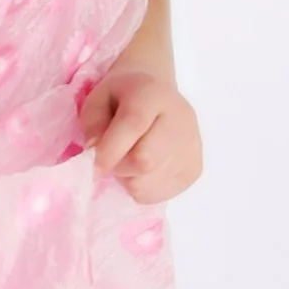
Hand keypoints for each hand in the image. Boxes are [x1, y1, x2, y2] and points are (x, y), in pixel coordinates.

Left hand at [80, 65, 203, 203]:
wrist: (159, 97)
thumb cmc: (124, 99)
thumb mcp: (98, 98)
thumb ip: (93, 123)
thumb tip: (96, 151)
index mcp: (153, 94)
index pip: (134, 123)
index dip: (111, 149)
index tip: (95, 164)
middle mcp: (180, 119)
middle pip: (146, 160)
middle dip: (119, 167)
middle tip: (112, 159)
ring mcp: (192, 146)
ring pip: (149, 182)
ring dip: (129, 179)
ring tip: (130, 160)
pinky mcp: (195, 169)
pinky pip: (158, 194)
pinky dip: (142, 188)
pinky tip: (144, 170)